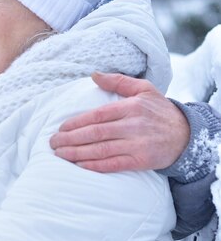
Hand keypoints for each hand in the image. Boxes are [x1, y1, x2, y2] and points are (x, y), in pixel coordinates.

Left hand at [50, 72, 189, 172]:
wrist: (187, 135)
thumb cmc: (160, 110)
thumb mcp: (143, 89)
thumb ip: (118, 81)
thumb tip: (94, 75)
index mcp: (130, 107)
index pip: (97, 115)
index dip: (76, 122)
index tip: (61, 128)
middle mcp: (133, 126)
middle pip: (95, 133)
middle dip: (70, 139)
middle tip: (52, 142)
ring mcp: (137, 145)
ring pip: (101, 150)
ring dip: (77, 153)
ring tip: (60, 154)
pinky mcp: (141, 161)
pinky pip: (113, 164)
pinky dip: (95, 166)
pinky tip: (79, 165)